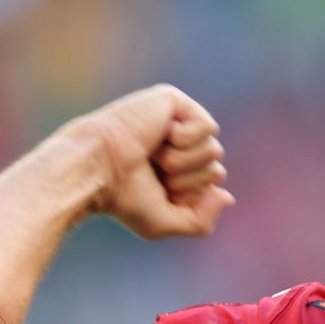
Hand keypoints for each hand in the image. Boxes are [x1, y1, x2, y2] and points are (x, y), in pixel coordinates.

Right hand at [62, 84, 233, 237]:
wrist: (96, 170)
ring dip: (183, 162)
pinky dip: (185, 139)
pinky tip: (160, 135)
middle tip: (155, 172)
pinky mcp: (174, 100)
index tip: (159, 191)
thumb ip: (201, 220)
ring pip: (214, 150)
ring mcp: (176, 121)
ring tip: (153, 155)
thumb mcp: (164, 222)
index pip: (213, 185)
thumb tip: (228, 197)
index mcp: (177, 170)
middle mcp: (178, 145)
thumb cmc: (122, 197)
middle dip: (188, 180)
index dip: (190, 196)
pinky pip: (208, 127)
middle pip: (216, 169)